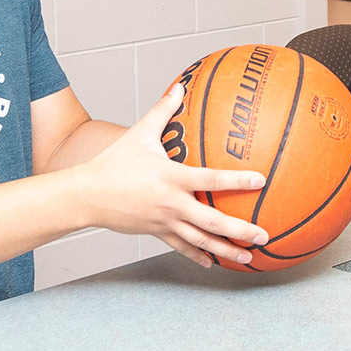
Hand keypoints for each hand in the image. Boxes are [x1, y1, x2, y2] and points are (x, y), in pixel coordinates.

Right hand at [72, 84, 269, 267]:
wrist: (87, 195)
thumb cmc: (113, 163)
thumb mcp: (139, 133)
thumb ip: (162, 110)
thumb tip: (179, 87)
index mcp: (171, 177)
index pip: (210, 179)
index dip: (237, 180)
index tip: (260, 180)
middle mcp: (172, 203)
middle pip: (212, 222)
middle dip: (240, 230)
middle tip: (263, 234)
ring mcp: (165, 221)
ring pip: (201, 240)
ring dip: (226, 250)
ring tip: (248, 257)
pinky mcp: (156, 232)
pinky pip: (182, 247)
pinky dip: (199, 256)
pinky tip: (212, 263)